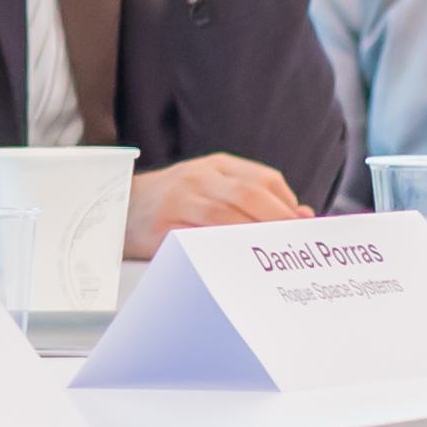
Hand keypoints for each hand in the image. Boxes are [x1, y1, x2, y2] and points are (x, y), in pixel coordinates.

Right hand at [124, 152, 301, 251]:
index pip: (264, 180)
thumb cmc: (177, 201)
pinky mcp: (162, 226)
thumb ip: (255, 198)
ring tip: (270, 254)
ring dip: (252, 236)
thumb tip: (304, 215)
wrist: (122, 207)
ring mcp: (179, 200)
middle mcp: (199, 177)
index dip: (287, 205)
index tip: (301, 226)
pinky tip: (236, 260)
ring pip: (225, 217)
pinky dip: (220, 249)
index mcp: (217, 165)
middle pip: (249, 194)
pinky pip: (197, 239)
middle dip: (277, 220)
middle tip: (293, 243)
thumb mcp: (214, 187)